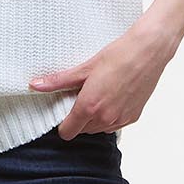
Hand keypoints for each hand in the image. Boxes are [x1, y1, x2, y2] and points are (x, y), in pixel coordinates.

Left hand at [27, 17, 177, 138]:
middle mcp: (105, 118)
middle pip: (82, 130)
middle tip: (84, 95)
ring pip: (99, 129)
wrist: (148, 51)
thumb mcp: (85, 68)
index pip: (67, 132)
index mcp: (89, 107)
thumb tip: (35, 85)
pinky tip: (113, 96)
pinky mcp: (133, 117)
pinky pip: (115, 125)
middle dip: (80, 118)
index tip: (65, 110)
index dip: (63, 123)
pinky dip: (110, 116)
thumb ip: (58, 81)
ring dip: (95, 118)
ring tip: (99, 94)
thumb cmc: (118, 56)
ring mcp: (120, 119)